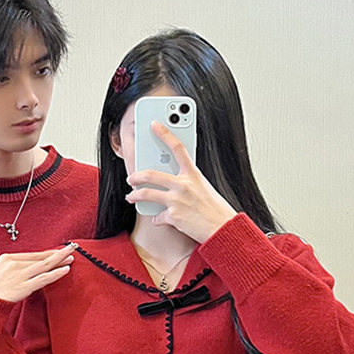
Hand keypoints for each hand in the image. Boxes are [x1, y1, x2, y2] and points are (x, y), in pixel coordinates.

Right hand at [0, 236, 74, 301]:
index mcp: (7, 258)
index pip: (31, 255)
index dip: (45, 254)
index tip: (56, 252)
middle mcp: (15, 264)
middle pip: (40, 258)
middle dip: (57, 254)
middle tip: (71, 248)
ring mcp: (20, 276)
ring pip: (44, 266)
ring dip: (60, 260)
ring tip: (72, 256)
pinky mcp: (24, 287)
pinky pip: (43, 279)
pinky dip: (55, 274)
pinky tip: (65, 269)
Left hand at [125, 121, 237, 243]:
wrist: (222, 228)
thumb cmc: (215, 209)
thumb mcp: (204, 188)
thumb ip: (188, 182)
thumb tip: (172, 182)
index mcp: (193, 174)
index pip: (178, 148)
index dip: (164, 133)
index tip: (154, 125)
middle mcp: (183, 184)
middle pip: (151, 174)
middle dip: (136, 176)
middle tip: (131, 178)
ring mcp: (177, 200)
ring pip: (147, 194)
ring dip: (134, 196)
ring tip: (130, 196)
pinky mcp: (173, 216)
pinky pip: (157, 217)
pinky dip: (157, 219)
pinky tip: (158, 220)